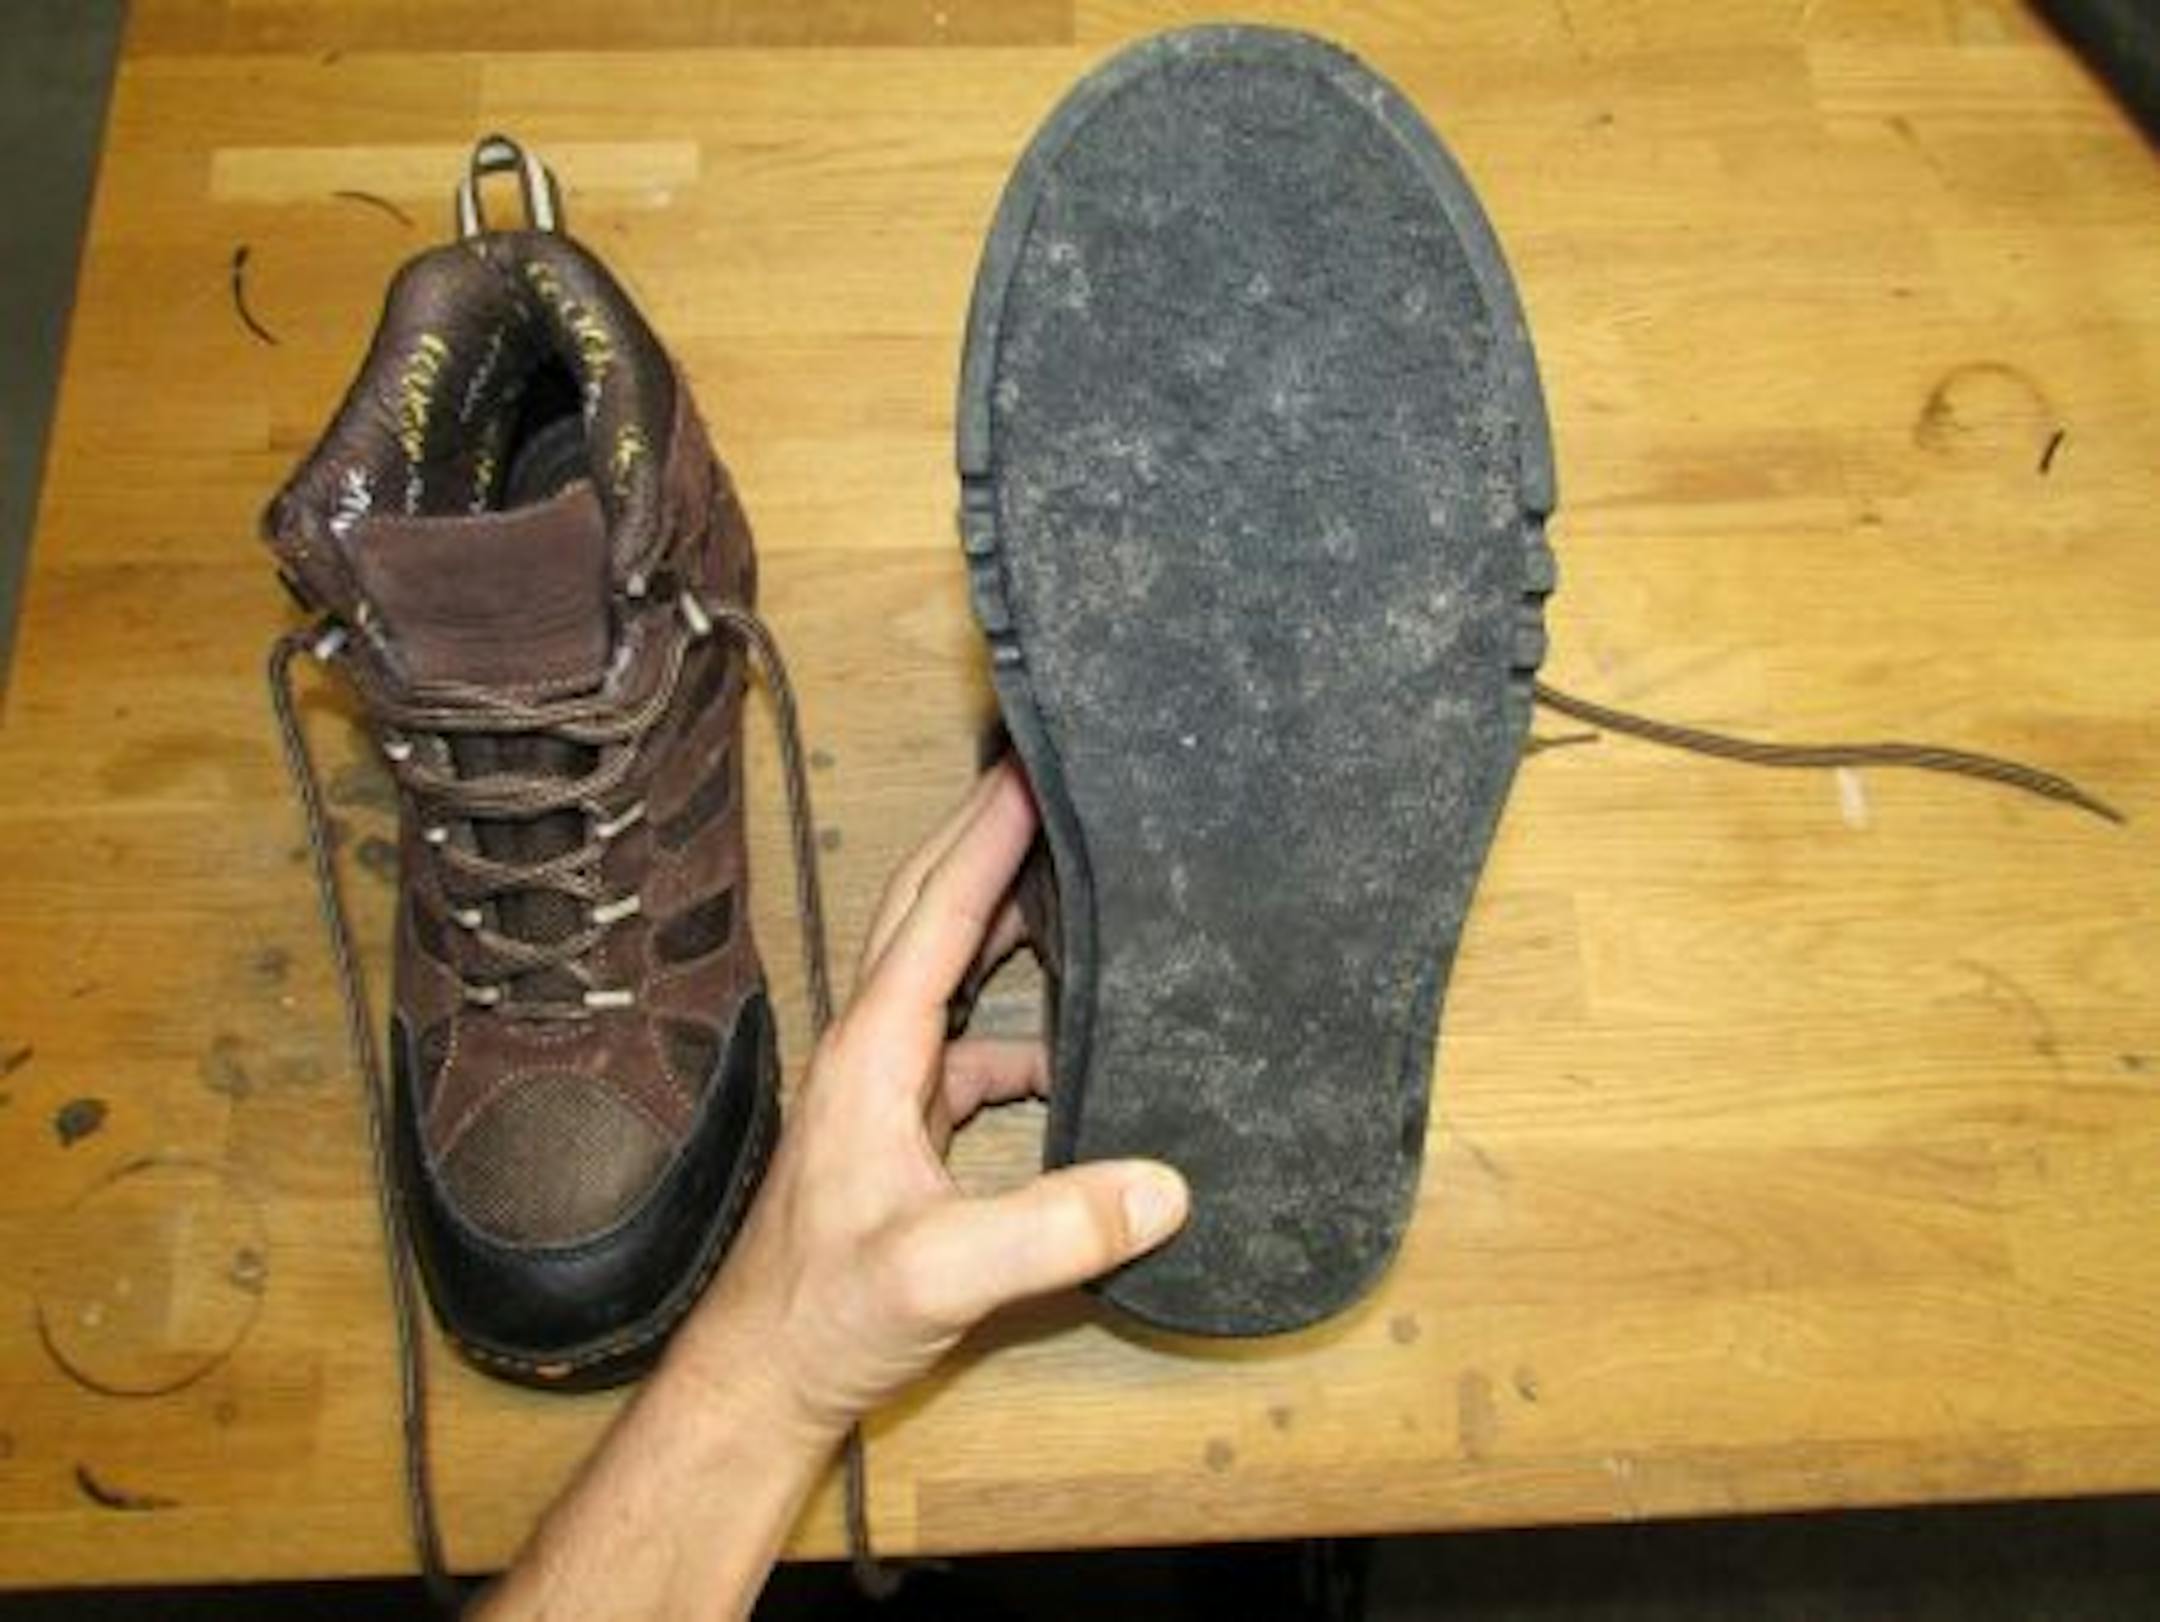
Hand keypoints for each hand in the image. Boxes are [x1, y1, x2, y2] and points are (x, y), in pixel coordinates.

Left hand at [667, 761, 1189, 1436]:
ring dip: (998, 914)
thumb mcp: (942, 1274)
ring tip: (1067, 874)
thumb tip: (1166, 1184)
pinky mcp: (902, 1128)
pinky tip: (1070, 1045)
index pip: (937, 914)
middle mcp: (872, 1048)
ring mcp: (884, 1086)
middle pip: (926, 909)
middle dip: (981, 835)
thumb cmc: (826, 1316)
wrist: (766, 1375)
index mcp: (873, 1050)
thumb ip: (1052, 1230)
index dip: (989, 837)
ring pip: (943, 967)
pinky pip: (968, 1046)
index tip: (1037, 770)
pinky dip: (1018, 1026)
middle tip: (1046, 776)